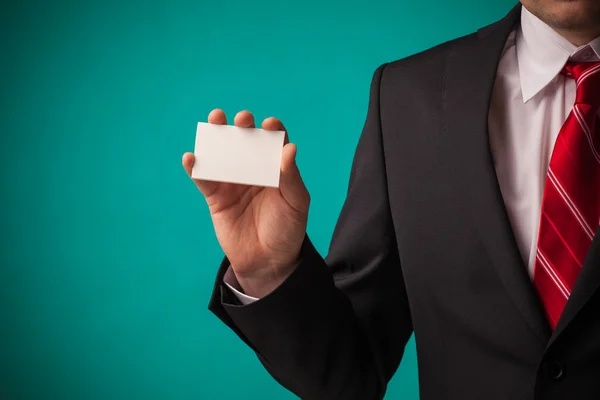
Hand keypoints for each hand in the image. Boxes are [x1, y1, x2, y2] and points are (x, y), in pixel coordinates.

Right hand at [182, 109, 309, 296]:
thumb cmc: (287, 229)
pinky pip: (204, 178)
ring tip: (214, 121)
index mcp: (276, 168)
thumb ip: (291, 177)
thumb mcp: (296, 203)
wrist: (267, 261)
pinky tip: (191, 157)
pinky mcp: (215, 196)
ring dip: (216, 135)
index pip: (273, 142)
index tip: (269, 125)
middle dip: (242, 125)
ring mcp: (233, 181)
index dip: (272, 129)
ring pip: (222, 154)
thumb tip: (289, 148)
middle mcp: (253, 169)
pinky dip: (196, 167)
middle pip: (245, 141)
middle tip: (242, 119)